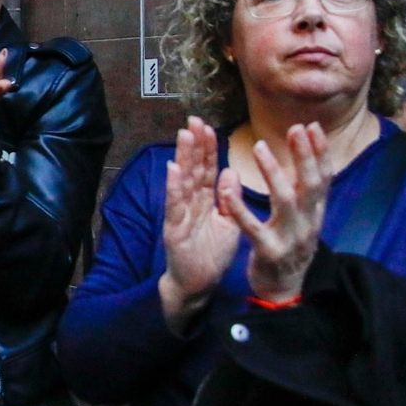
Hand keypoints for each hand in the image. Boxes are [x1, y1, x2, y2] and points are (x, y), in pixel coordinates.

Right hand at [157, 118, 241, 330]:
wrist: (199, 285)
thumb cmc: (212, 254)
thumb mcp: (228, 223)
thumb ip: (230, 198)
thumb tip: (231, 171)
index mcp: (206, 201)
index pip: (208, 169)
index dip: (209, 148)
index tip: (208, 126)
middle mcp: (191, 203)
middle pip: (194, 169)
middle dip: (194, 144)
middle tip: (194, 120)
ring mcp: (181, 214)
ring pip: (183, 181)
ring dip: (183, 158)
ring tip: (184, 136)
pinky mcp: (174, 229)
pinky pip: (175, 205)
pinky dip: (174, 187)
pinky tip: (173, 169)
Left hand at [218, 124, 331, 304]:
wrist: (283, 291)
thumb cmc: (288, 248)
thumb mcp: (303, 220)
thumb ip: (304, 193)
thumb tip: (309, 158)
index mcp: (315, 214)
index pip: (324, 178)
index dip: (320, 152)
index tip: (312, 126)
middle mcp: (308, 224)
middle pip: (311, 185)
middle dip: (304, 155)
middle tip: (295, 129)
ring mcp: (289, 239)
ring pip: (284, 200)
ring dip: (272, 171)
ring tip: (259, 146)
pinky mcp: (268, 252)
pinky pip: (252, 226)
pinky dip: (238, 207)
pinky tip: (226, 189)